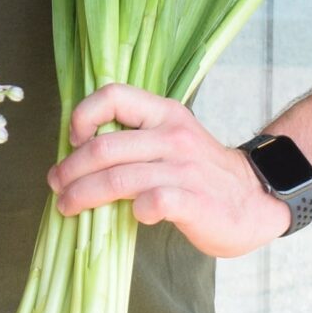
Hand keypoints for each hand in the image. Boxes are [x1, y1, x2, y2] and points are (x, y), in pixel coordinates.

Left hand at [46, 83, 293, 259]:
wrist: (255, 199)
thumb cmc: (202, 172)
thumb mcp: (171, 138)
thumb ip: (135, 138)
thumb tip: (79, 151)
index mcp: (164, 113)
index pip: (113, 95)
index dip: (82, 115)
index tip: (72, 141)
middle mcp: (172, 136)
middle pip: (103, 147)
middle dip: (70, 169)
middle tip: (56, 185)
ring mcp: (184, 169)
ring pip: (118, 179)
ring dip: (83, 195)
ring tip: (67, 206)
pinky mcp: (194, 201)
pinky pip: (153, 202)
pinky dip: (134, 211)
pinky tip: (131, 217)